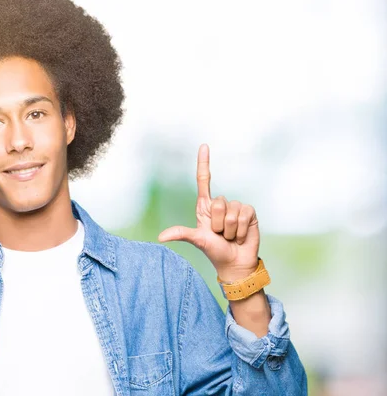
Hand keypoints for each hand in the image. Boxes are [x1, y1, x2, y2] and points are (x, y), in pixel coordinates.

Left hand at [158, 144, 259, 281]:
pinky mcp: (249, 213)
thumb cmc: (214, 250)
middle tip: (220, 234)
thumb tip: (161, 237)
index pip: (204, 180)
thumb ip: (181, 234)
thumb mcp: (197, 240)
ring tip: (230, 236)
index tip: (203, 146)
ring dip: (230, 229)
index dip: (204, 163)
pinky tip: (240, 236)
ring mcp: (235, 207)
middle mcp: (220, 204)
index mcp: (205, 207)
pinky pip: (244, 215)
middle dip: (218, 224)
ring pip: (231, 211)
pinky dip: (241, 230)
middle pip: (218, 202)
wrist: (234, 263)